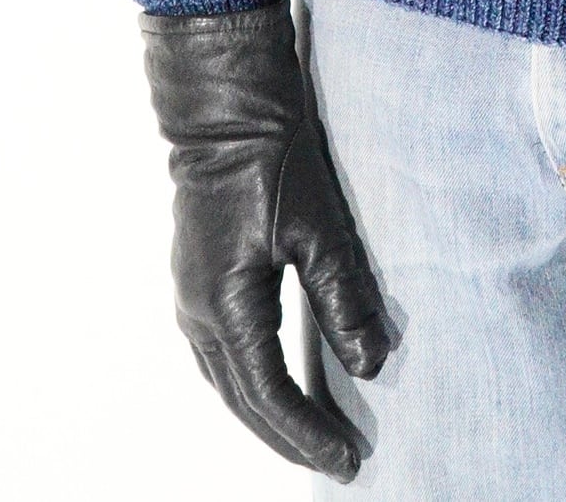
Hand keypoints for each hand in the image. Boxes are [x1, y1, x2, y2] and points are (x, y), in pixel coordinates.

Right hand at [139, 0, 390, 481]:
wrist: (225, 103)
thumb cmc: (274, 157)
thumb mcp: (322, 227)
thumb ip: (346, 298)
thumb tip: (374, 366)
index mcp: (226, 306)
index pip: (269, 395)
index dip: (310, 433)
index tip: (351, 460)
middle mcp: (197, 310)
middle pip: (242, 399)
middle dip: (291, 435)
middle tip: (341, 460)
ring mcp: (191, 293)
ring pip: (227, 378)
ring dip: (268, 411)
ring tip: (314, 434)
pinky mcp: (199, 274)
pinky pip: (222, 351)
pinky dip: (252, 379)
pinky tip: (281, 380)